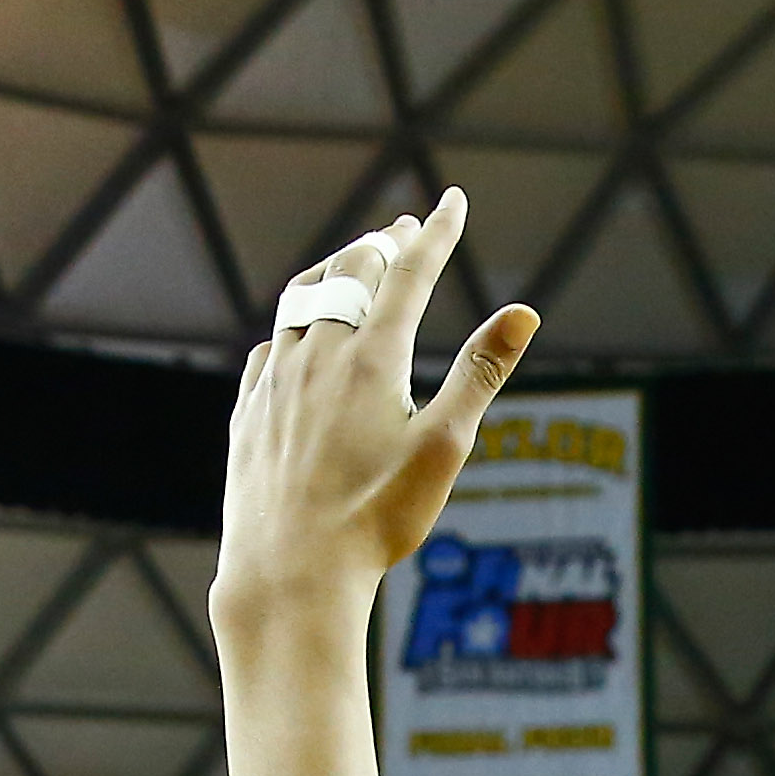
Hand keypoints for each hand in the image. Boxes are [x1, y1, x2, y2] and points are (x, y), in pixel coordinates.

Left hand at [209, 189, 540, 641]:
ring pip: (302, 299)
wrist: (289, 574)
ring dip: (333, 272)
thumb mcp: (444, 449)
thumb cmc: (376, 520)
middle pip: (351, 272)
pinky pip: (271, 344)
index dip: (436, 232)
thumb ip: (482, 374)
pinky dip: (295, 322)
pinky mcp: (248, 411)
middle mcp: (317, 355)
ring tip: (352, 264)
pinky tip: (299, 334)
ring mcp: (275, 380)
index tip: (453, 201)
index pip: (410, 272)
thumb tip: (525, 314)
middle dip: (383, 245)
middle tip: (404, 231)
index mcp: (371, 358)